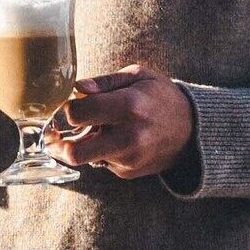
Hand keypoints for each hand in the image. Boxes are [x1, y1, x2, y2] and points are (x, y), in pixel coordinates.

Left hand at [49, 67, 193, 179]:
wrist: (193, 130)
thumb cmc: (161, 97)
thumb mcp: (138, 76)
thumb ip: (104, 82)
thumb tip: (77, 88)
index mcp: (128, 106)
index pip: (77, 114)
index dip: (66, 109)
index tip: (69, 105)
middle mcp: (128, 137)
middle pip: (74, 153)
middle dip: (59, 143)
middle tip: (57, 133)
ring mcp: (128, 159)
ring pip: (85, 159)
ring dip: (81, 146)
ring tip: (92, 130)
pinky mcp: (128, 172)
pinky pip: (101, 162)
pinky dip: (100, 152)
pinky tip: (113, 139)